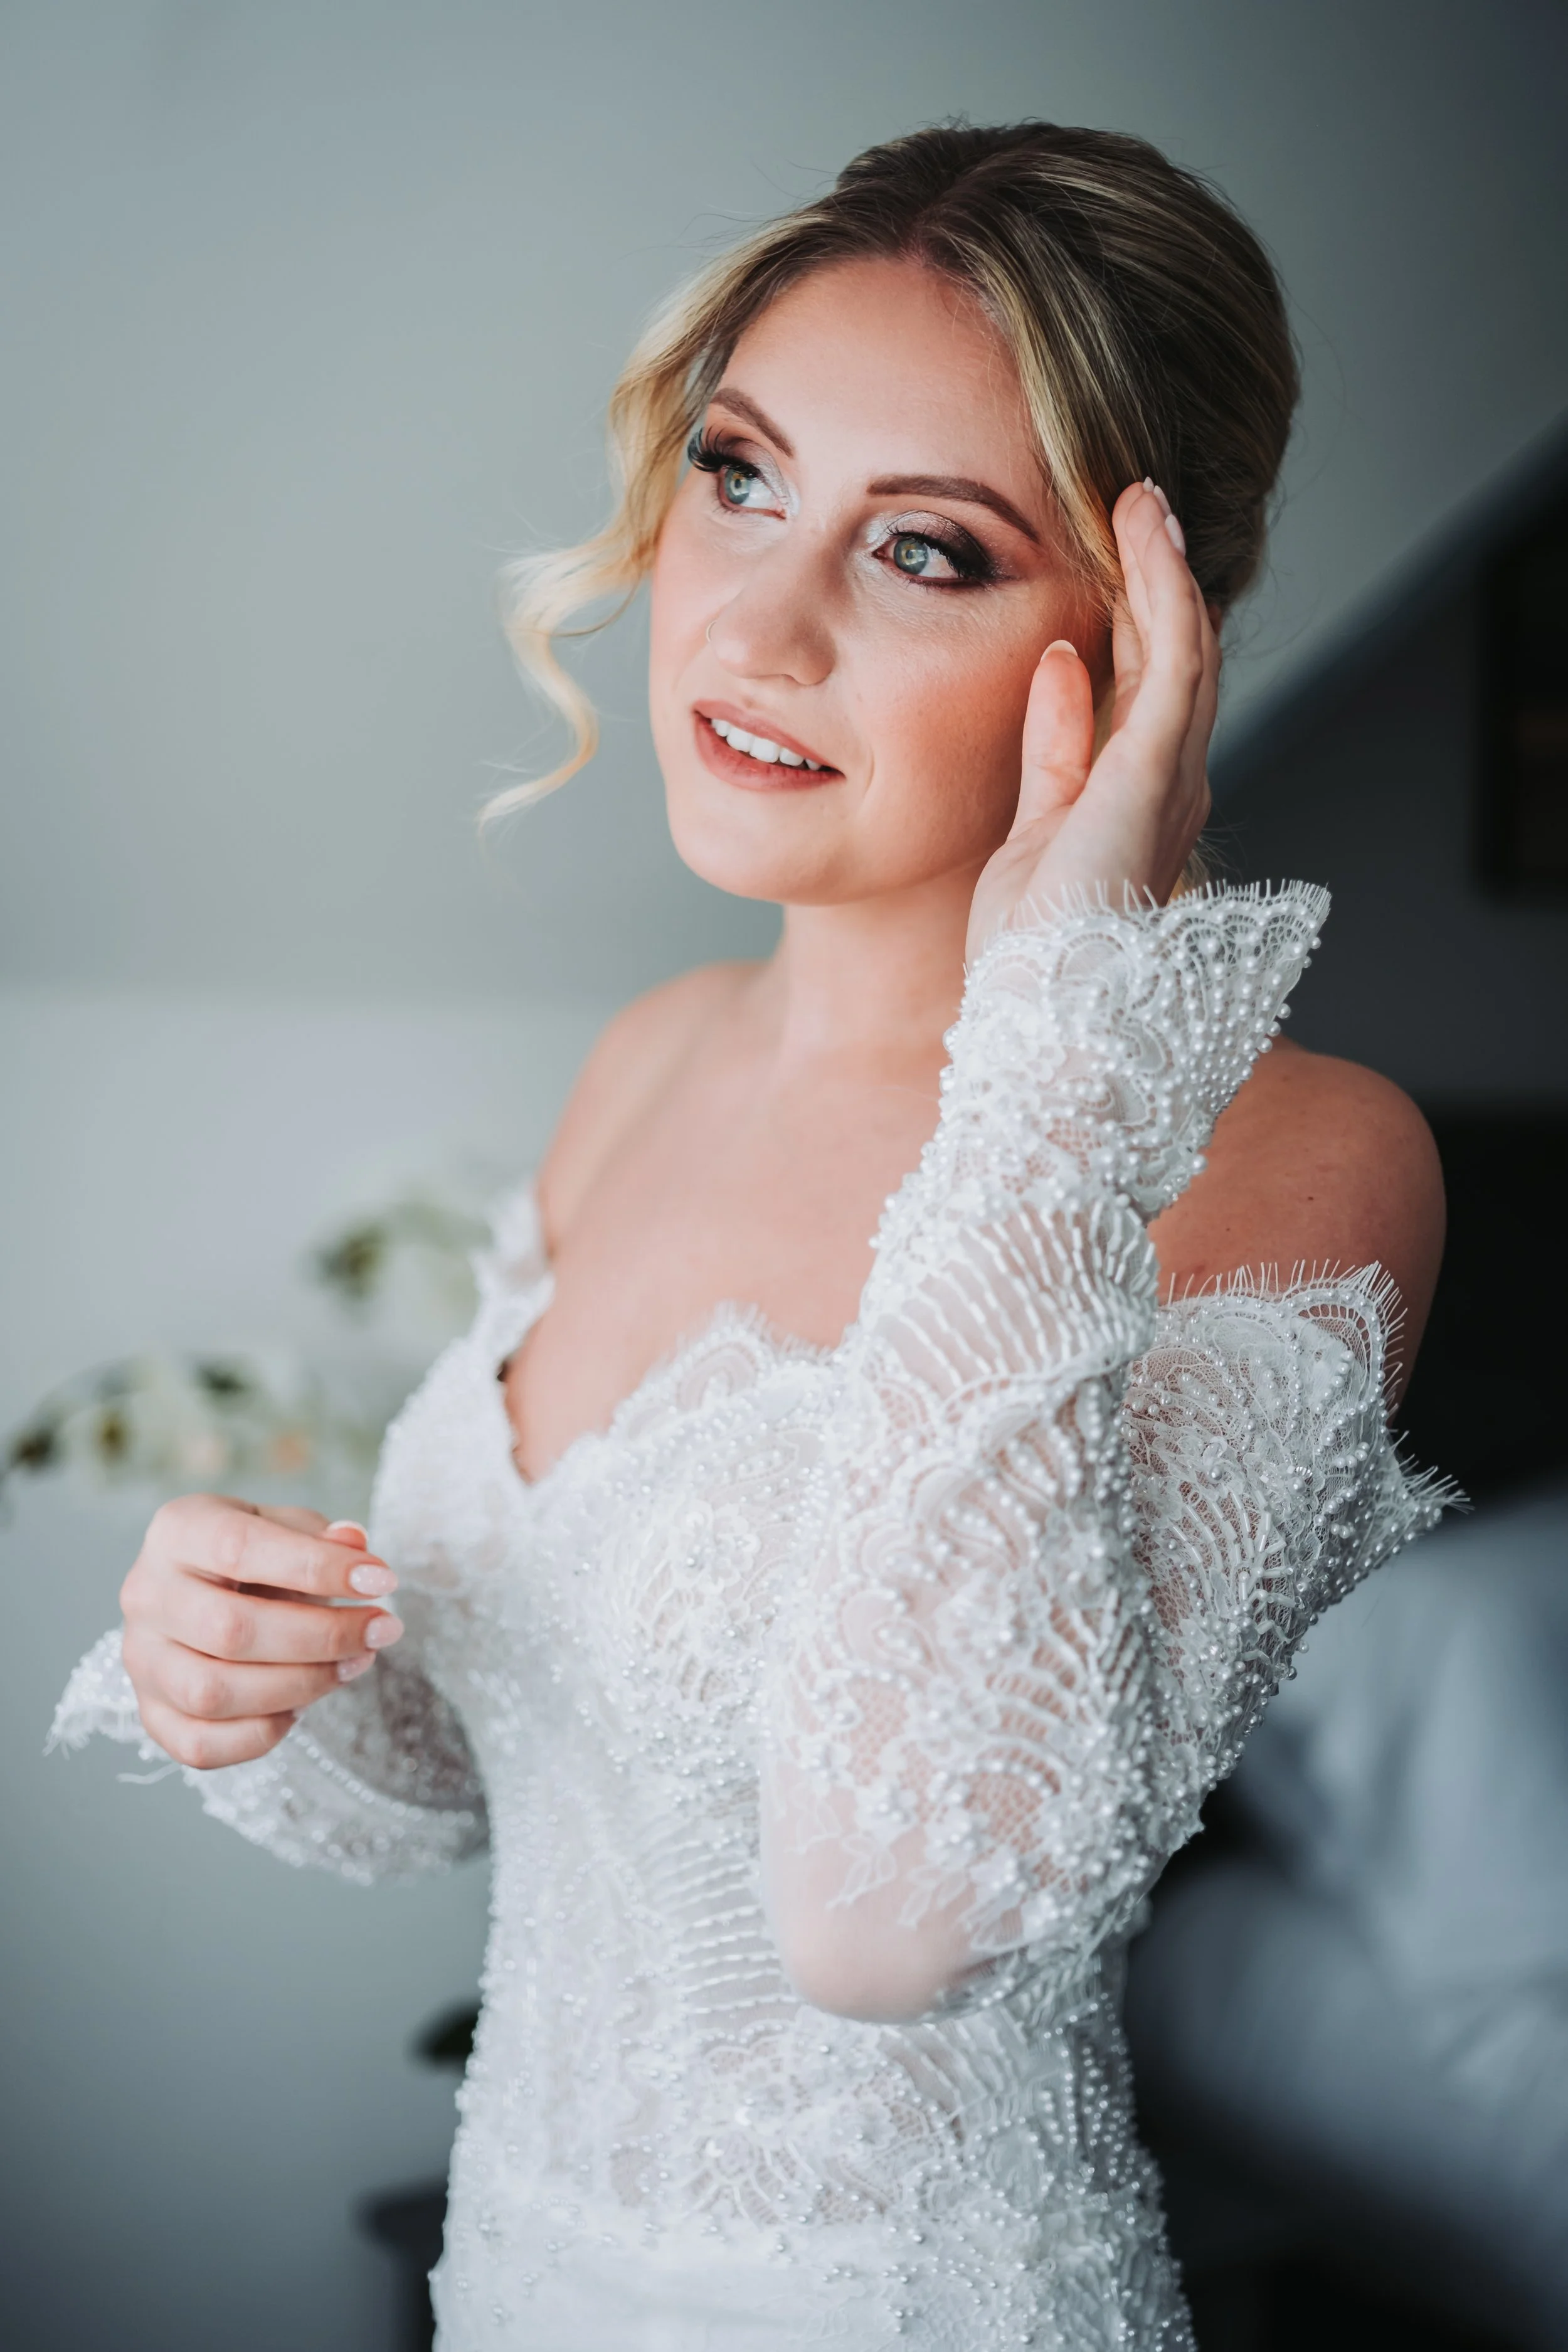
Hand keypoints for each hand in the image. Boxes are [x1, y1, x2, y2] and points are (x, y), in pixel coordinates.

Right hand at [119, 1495, 402, 1769]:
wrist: (202, 1591)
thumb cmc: (254, 1554)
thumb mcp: (286, 1527)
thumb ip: (320, 1536)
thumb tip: (354, 1542)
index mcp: (176, 1532)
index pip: (241, 1548)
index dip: (318, 1568)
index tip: (383, 1580)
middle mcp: (146, 1596)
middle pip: (230, 1630)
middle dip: (322, 1636)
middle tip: (381, 1628)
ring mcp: (141, 1661)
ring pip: (213, 1693)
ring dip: (301, 1686)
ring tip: (355, 1663)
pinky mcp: (151, 1713)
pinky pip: (199, 1746)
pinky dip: (261, 1734)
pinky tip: (302, 1706)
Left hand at [967, 481, 1216, 959]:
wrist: (1047, 1021)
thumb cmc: (1035, 953)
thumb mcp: (1035, 829)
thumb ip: (1055, 748)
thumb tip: (1058, 663)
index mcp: (1138, 798)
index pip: (1145, 686)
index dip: (1133, 613)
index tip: (1110, 547)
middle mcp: (1171, 782)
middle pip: (1171, 656)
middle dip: (1155, 578)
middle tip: (1134, 501)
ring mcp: (1171, 776)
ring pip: (1184, 643)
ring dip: (1164, 564)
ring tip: (1143, 495)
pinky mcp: (1156, 772)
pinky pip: (1175, 657)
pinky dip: (1163, 587)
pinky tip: (1147, 529)